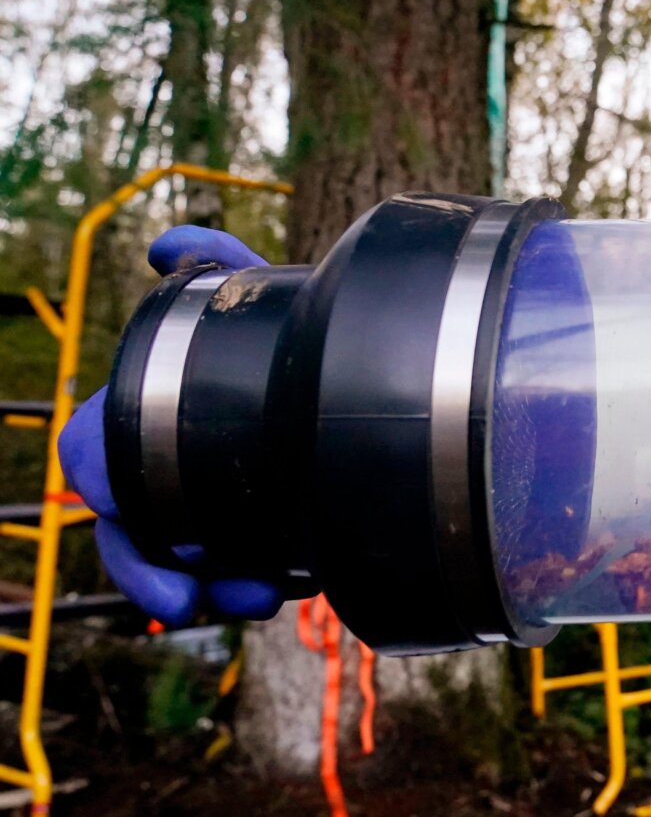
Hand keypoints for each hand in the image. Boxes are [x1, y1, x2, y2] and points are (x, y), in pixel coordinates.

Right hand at [58, 227, 284, 624]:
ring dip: (214, 588)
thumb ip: (216, 262)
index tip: (120, 501)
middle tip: (193, 599)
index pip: (95, 465)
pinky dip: (254, 583)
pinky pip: (240, 573)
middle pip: (135, 540)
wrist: (360, 376)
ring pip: (188, 569)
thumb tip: (167, 245)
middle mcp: (166, 471)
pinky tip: (288, 586)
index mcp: (141, 418)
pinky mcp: (258, 534)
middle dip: (154, 572)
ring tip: (260, 598)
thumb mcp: (256, 296)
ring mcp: (210, 508)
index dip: (105, 492)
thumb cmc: (284, 332)